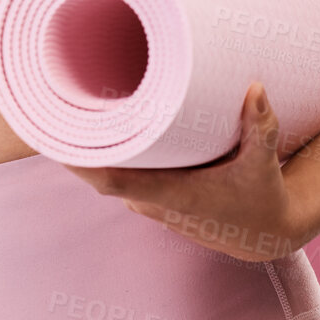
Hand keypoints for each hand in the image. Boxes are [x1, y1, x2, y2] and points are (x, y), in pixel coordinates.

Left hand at [61, 82, 310, 261]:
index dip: (79, 159)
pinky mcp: (150, 197)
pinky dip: (106, 153)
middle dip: (76, 139)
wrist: (264, 231)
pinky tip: (95, 125)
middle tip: (55, 95)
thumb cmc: (261, 196)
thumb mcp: (263, 162)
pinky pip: (117, 173)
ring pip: (105, 171)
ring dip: (90, 144)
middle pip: (97, 170)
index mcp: (170, 194)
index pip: (110, 179)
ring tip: (68, 101)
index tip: (56, 134)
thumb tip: (256, 88)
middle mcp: (151, 201)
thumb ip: (260, 127)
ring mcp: (147, 201)